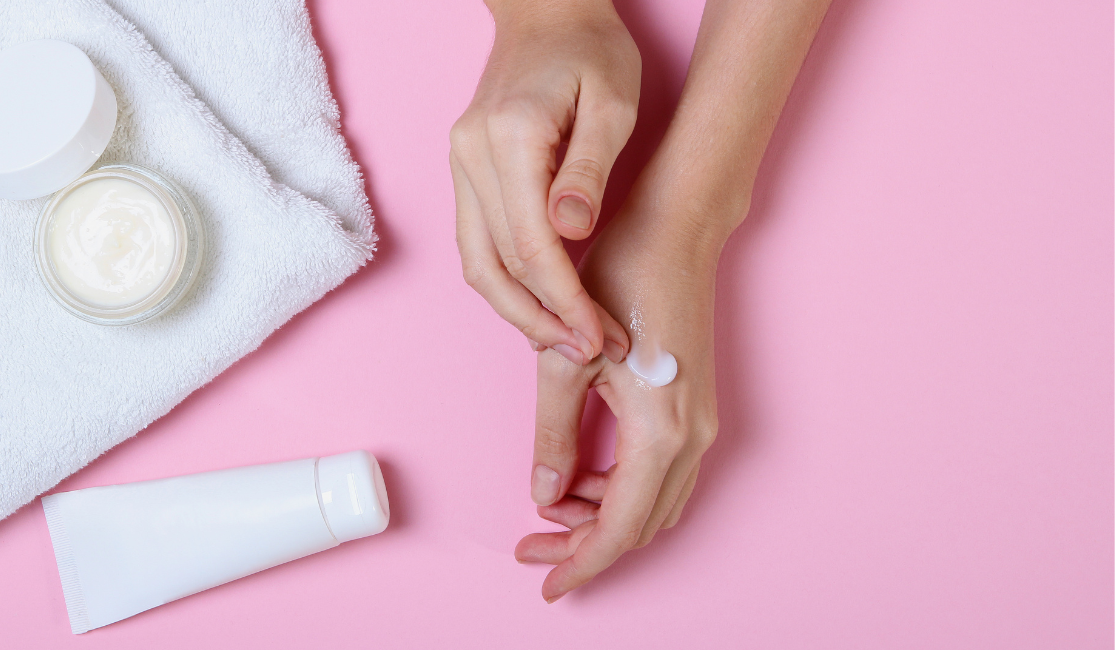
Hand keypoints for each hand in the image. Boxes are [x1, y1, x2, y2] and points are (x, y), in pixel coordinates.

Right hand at [450, 0, 638, 364]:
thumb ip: (590, 168)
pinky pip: (476, 245)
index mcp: (511, 138)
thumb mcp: (613, 101)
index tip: (599, 337)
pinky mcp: (464, 173)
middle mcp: (471, 156)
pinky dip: (505, 284)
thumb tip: (571, 232)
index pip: (532, 246)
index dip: (566, 301)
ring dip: (518, 313)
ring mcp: (459, 165)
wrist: (547, 15)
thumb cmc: (590, 53)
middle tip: (587, 354)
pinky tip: (539, 307)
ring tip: (564, 342)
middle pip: (496, 266)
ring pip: (476, 264)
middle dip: (543, 321)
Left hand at [513, 168, 744, 601]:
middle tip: (534, 548)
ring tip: (551, 510)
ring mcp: (700, 421)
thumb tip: (545, 492)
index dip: (582, 563)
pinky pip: (663, 473)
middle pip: (640, 524)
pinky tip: (585, 475)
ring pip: (654, 502)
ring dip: (606, 517)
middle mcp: (691, 436)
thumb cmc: (620, 279)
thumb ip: (555, 434)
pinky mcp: (694, 405)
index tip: (546, 585)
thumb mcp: (565, 361)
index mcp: (661, 431)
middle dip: (587, 545)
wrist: (676, 228)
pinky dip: (624, 489)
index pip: (620, 528)